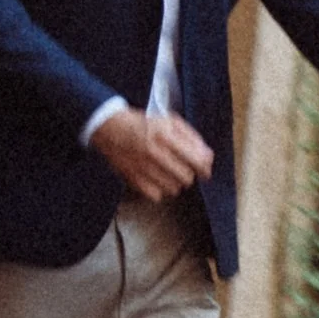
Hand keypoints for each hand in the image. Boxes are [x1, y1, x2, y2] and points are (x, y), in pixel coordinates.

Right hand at [93, 106, 214, 200]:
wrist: (110, 128)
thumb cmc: (144, 124)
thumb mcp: (170, 122)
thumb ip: (192, 138)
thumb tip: (208, 157)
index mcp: (166, 135)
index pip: (196, 160)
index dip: (205, 168)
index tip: (205, 170)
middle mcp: (154, 152)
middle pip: (186, 177)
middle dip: (189, 174)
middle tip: (183, 168)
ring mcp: (143, 168)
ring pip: (173, 189)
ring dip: (175, 182)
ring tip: (168, 172)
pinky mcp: (133, 179)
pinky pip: (157, 195)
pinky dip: (159, 190)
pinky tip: (155, 179)